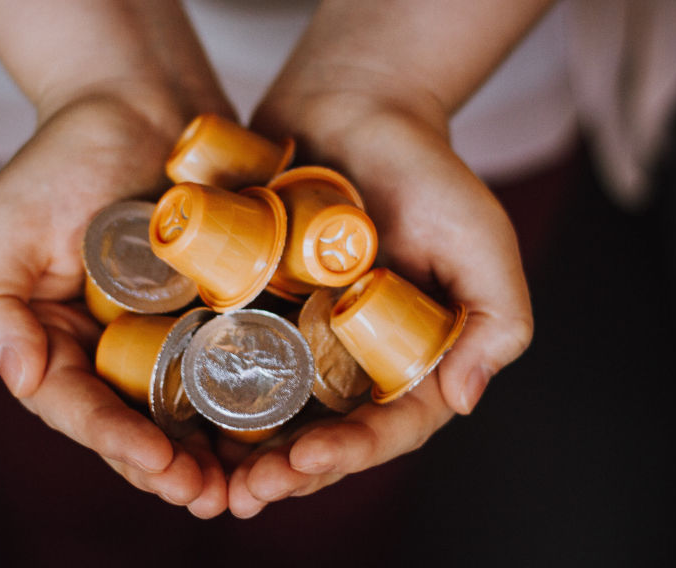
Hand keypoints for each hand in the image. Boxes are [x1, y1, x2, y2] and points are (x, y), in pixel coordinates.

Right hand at [0, 94, 228, 517]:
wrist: (138, 102)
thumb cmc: (60, 160)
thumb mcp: (1, 227)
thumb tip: (21, 379)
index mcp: (58, 346)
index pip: (82, 409)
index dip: (117, 443)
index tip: (157, 465)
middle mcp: (115, 353)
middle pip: (142, 426)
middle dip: (172, 468)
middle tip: (209, 497)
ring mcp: (172, 335)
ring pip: (194, 411)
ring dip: (219, 454)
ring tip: (248, 484)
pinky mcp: (221, 310)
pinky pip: (240, 362)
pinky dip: (258, 399)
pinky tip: (285, 428)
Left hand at [227, 79, 533, 516]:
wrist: (354, 108)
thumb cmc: (427, 171)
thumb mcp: (482, 241)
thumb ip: (498, 320)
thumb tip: (465, 399)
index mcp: (410, 360)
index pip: (386, 428)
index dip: (349, 454)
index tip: (306, 462)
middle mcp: (353, 360)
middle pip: (322, 435)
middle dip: (287, 473)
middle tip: (246, 494)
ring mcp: (300, 337)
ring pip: (270, 413)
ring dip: (240, 454)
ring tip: (206, 479)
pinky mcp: (256, 307)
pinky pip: (229, 359)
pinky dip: (206, 395)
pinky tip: (177, 419)